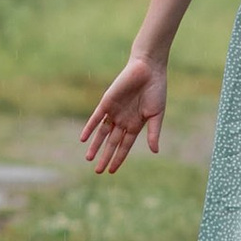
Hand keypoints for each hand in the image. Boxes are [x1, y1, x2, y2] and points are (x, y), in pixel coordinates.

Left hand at [80, 57, 165, 174]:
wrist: (148, 69)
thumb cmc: (155, 90)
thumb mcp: (157, 114)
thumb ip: (154, 133)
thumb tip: (155, 152)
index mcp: (136, 125)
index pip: (124, 146)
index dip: (118, 158)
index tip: (111, 171)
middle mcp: (123, 120)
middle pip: (112, 143)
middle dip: (105, 156)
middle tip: (98, 171)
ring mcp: (114, 112)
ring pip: (102, 133)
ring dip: (95, 145)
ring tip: (89, 159)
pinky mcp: (106, 102)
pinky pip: (96, 118)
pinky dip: (89, 128)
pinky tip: (83, 139)